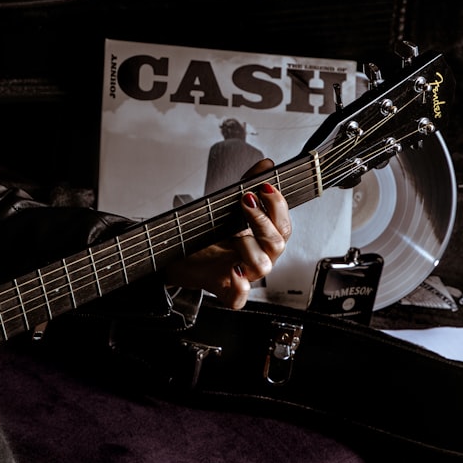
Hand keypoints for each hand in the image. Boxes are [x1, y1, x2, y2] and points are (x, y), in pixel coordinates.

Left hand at [164, 159, 291, 308]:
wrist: (178, 258)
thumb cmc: (207, 237)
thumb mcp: (226, 208)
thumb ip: (247, 186)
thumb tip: (266, 165)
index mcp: (262, 240)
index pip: (283, 225)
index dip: (278, 206)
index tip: (264, 187)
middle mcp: (257, 258)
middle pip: (277, 244)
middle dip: (263, 220)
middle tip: (246, 200)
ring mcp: (242, 275)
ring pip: (263, 266)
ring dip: (251, 246)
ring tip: (234, 234)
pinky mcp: (224, 289)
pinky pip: (239, 298)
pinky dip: (240, 287)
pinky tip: (235, 271)